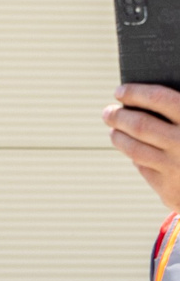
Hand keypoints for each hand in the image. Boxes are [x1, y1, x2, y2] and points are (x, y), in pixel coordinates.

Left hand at [106, 84, 179, 211]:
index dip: (136, 93)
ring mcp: (175, 167)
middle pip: (140, 125)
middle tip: (108, 112)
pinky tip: (132, 149)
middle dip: (119, 116)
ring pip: (134, 149)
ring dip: (119, 137)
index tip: (120, 90)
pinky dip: (136, 156)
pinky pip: (143, 167)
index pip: (159, 99)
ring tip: (114, 130)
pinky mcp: (169, 189)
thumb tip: (153, 94)